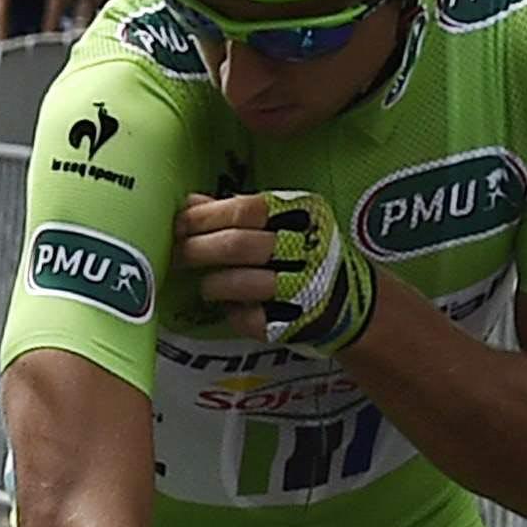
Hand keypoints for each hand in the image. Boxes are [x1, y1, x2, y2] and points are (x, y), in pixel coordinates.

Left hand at [173, 190, 375, 357]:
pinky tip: (231, 306)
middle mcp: (306, 248)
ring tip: (207, 285)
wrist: (350, 301)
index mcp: (303, 214)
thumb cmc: (301, 254)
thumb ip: (236, 212)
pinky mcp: (295, 322)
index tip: (179, 223)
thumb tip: (190, 203)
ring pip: (242, 282)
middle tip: (177, 253)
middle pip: (238, 245)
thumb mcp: (280, 223)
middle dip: (198, 249)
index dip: (206, 216)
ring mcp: (303, 286)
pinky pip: (250, 318)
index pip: (247, 208)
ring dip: (213, 284)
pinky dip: (233, 313)